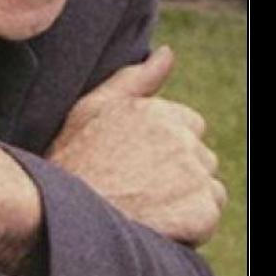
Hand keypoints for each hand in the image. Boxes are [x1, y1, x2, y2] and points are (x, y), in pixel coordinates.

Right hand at [46, 46, 226, 244]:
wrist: (66, 219)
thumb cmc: (71, 163)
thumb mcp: (91, 109)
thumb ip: (135, 77)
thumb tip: (167, 52)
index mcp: (158, 112)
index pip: (188, 125)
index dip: (164, 146)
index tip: (137, 162)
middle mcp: (180, 138)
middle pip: (200, 156)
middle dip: (178, 171)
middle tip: (137, 185)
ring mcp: (192, 175)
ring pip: (208, 185)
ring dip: (186, 197)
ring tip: (145, 205)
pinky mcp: (201, 210)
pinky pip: (209, 214)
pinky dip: (190, 223)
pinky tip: (156, 223)